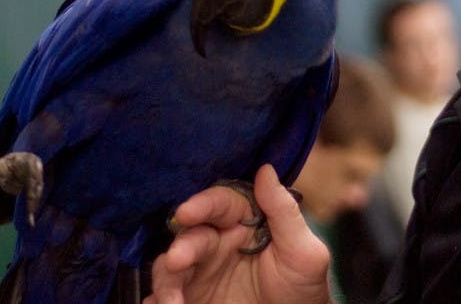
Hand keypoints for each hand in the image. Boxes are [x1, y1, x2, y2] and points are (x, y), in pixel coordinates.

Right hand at [144, 164, 331, 303]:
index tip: (187, 212)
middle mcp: (217, 242)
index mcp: (243, 222)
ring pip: (170, 266)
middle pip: (190, 234)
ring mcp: (201, 271)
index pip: (220, 204)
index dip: (203, 204)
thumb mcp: (303, 252)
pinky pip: (165, 294)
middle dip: (182, 246)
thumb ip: (283, 212)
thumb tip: (265, 170)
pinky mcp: (189, 296)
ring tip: (171, 301)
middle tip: (177, 261)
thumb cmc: (303, 288)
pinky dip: (157, 299)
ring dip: (166, 280)